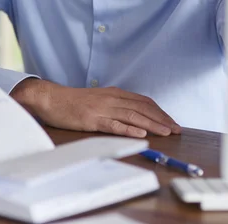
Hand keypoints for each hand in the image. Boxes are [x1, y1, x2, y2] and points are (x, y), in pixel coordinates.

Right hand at [12, 78, 181, 137]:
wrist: (51, 98)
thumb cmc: (73, 102)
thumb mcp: (98, 99)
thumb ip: (115, 104)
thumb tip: (133, 115)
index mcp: (115, 93)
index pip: (144, 102)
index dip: (160, 112)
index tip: (172, 121)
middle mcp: (112, 98)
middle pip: (142, 108)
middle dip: (162, 119)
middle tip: (177, 129)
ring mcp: (102, 109)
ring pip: (132, 116)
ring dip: (151, 124)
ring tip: (166, 132)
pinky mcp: (92, 119)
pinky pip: (114, 125)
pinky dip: (129, 129)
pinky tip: (140, 134)